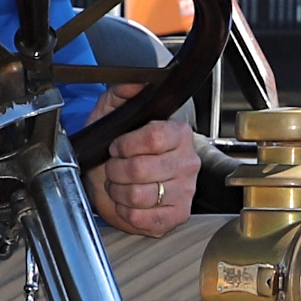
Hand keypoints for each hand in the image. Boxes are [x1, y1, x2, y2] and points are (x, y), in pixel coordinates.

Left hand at [86, 88, 200, 236]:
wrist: (113, 179)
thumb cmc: (115, 146)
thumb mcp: (113, 111)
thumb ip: (123, 91)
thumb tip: (135, 82)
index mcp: (178, 133)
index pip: (154, 138)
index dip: (126, 144)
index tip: (117, 145)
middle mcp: (187, 162)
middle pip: (141, 169)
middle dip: (116, 169)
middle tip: (115, 167)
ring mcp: (185, 191)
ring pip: (139, 195)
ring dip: (118, 191)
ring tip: (120, 184)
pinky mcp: (176, 216)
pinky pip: (142, 218)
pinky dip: (125, 212)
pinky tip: (128, 202)